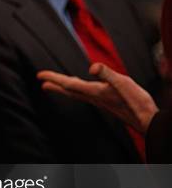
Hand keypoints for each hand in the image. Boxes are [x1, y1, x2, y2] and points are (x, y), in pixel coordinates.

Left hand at [37, 63, 158, 133]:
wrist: (146, 120)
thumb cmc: (136, 103)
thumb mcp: (123, 83)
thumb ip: (107, 74)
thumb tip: (92, 67)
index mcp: (94, 92)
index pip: (69, 84)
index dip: (54, 78)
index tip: (40, 76)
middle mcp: (93, 97)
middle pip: (69, 90)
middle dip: (54, 85)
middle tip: (41, 81)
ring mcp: (99, 101)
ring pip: (76, 93)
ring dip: (64, 88)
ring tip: (54, 85)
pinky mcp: (106, 102)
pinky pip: (85, 95)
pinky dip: (77, 90)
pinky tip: (81, 88)